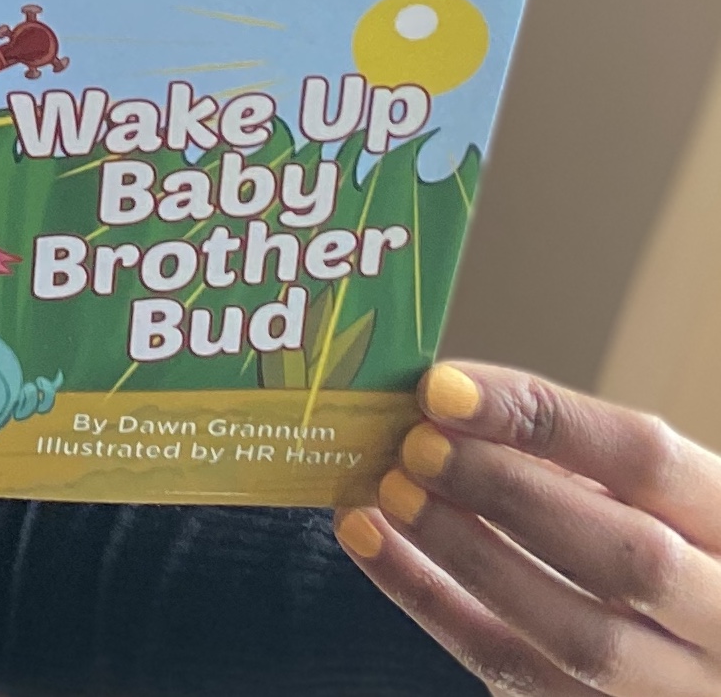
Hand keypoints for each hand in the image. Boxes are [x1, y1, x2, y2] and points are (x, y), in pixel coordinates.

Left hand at [338, 360, 720, 690]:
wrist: (691, 648)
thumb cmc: (647, 537)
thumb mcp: (640, 491)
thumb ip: (565, 455)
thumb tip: (441, 404)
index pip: (648, 460)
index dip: (542, 418)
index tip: (443, 389)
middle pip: (627, 556)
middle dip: (507, 493)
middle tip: (414, 445)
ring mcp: (681, 693)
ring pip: (578, 635)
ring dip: (466, 554)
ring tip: (387, 491)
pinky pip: (514, 674)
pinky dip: (430, 603)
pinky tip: (368, 540)